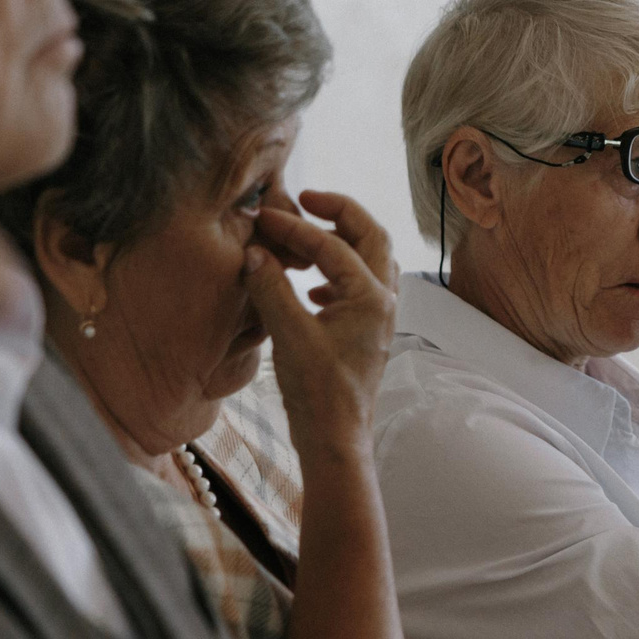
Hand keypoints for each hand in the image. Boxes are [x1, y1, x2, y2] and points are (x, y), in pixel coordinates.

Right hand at [243, 190, 397, 450]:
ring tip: (310, 233)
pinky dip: (340, 273)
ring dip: (344, 240)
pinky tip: (312, 287)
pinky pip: (362, 286)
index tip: (264, 217)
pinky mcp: (368, 333)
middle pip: (372, 235)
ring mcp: (379, 317)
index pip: (332, 244)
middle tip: (307, 199)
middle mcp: (384, 301)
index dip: (294, 228)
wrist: (335, 439)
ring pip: (372, 259)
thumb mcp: (289, 335)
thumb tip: (255, 252)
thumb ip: (272, 288)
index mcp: (371, 296)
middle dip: (340, 212)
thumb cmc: (318, 392)